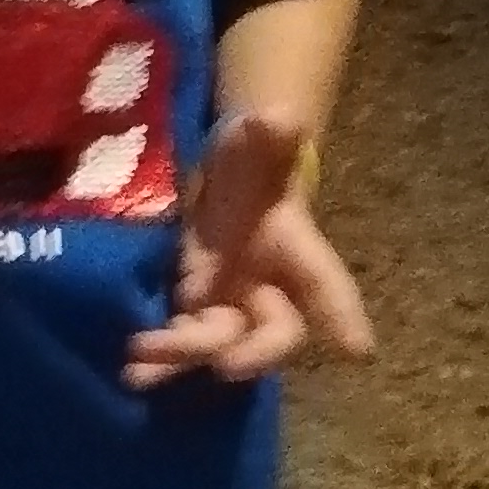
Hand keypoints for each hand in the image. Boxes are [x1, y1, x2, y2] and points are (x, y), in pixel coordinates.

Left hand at [123, 111, 373, 388]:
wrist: (223, 176)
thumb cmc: (251, 162)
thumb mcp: (255, 143)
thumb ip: (269, 137)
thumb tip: (282, 115)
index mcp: (294, 248)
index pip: (324, 281)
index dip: (343, 313)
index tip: (357, 349)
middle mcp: (269, 287)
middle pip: (274, 332)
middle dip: (254, 353)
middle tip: (228, 366)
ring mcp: (229, 304)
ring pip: (219, 342)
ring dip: (188, 355)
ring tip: (144, 368)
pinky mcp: (191, 308)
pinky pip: (180, 340)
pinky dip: (159, 359)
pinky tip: (131, 373)